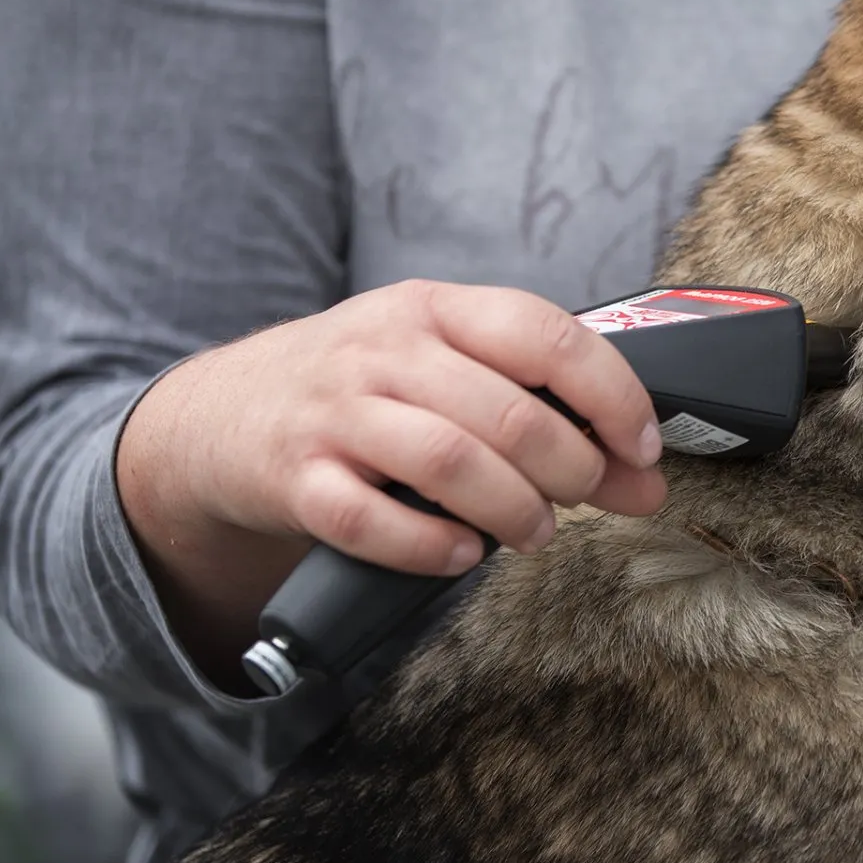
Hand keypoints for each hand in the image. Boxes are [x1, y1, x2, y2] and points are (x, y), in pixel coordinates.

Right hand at [117, 280, 666, 682]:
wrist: (216, 416)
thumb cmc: (361, 389)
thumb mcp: (444, 369)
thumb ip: (541, 410)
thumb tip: (646, 476)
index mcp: (434, 308)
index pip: (545, 334)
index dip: (612, 394)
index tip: (643, 445)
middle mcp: (383, 349)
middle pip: (507, 411)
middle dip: (570, 467)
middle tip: (585, 497)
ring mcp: (334, 414)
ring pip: (449, 461)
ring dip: (512, 509)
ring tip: (534, 532)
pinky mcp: (293, 480)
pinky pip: (370, 520)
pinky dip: (430, 546)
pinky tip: (460, 554)